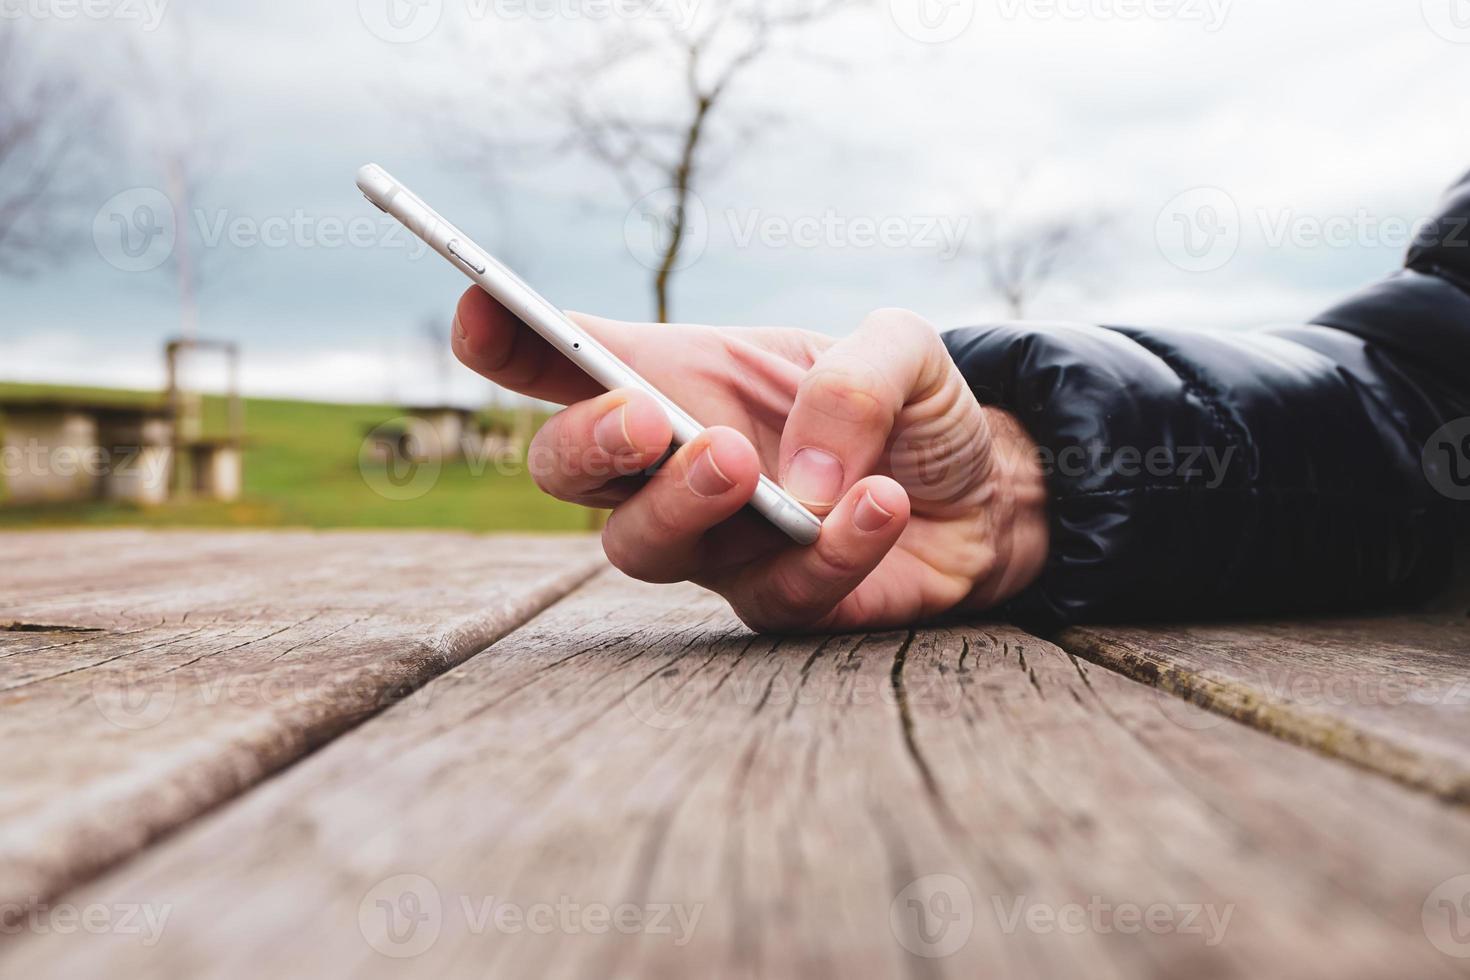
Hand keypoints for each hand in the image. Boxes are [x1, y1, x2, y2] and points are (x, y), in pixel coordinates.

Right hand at [452, 289, 1048, 631]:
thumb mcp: (902, 349)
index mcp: (682, 382)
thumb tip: (797, 474)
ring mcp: (715, 546)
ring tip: (746, 465)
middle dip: (585, 444)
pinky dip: (827, 548)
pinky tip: (879, 505)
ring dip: (686, 503)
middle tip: (645, 420)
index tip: (479, 303)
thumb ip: (854, 376)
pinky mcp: (775, 604)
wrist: (984, 493)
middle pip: (567, 471)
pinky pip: (773, 592)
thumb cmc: (912, 410)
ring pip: (643, 547)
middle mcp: (674, 468)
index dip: (507, 335)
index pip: (568, 362)